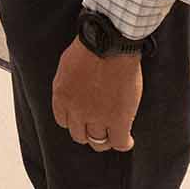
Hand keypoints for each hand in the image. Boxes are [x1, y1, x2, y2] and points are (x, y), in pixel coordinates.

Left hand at [51, 36, 140, 151]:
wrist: (109, 45)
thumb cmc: (91, 47)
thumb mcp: (67, 66)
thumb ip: (69, 84)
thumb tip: (77, 90)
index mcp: (61, 96)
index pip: (63, 121)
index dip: (75, 121)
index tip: (83, 119)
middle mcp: (76, 111)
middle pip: (79, 135)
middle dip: (88, 132)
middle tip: (99, 128)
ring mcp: (97, 117)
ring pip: (98, 141)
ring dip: (105, 139)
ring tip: (113, 135)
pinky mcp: (117, 119)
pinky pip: (118, 142)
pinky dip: (123, 143)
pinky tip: (128, 140)